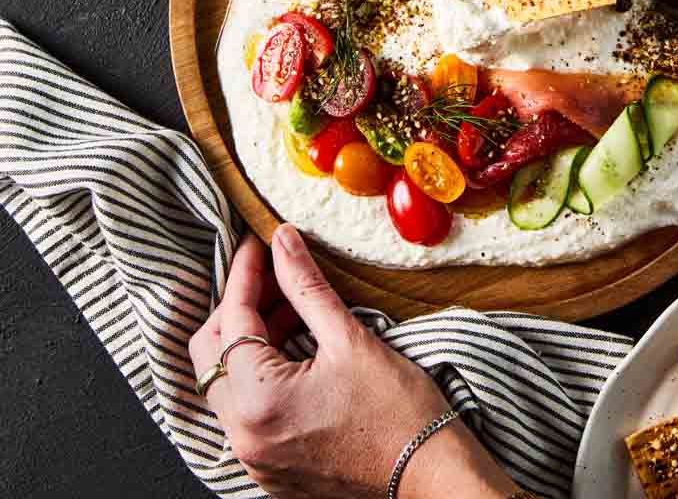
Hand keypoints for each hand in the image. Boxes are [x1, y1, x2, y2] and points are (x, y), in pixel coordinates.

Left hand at [189, 227, 514, 498]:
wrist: (429, 473)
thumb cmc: (398, 411)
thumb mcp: (349, 337)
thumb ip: (306, 285)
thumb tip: (282, 241)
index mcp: (258, 401)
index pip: (232, 319)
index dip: (245, 272)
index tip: (260, 242)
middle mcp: (244, 435)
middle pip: (211, 353)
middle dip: (238, 304)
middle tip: (274, 273)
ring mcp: (255, 456)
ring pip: (226, 380)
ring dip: (250, 337)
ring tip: (293, 306)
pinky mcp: (270, 465)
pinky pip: (245, 408)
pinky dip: (260, 371)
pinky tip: (296, 346)